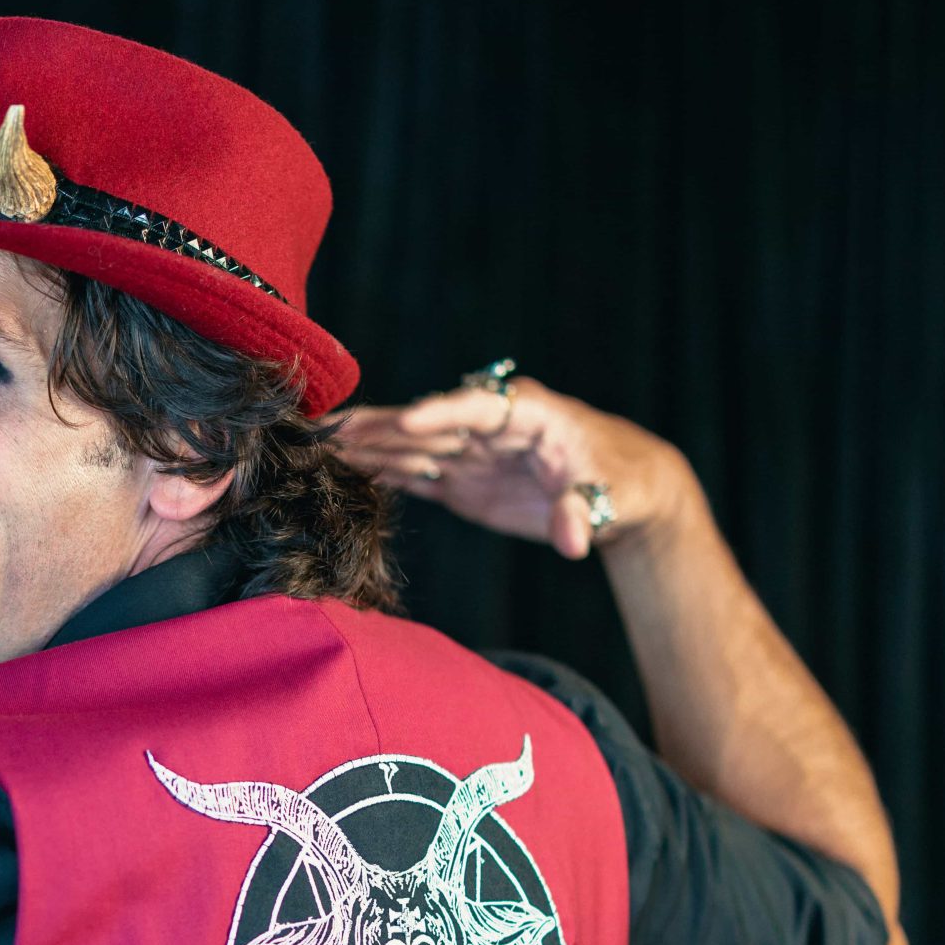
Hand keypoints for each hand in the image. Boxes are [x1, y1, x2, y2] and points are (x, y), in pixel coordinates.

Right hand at [328, 374, 693, 559]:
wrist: (621, 492)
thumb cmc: (622, 482)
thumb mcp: (612, 496)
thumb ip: (584, 512)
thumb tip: (573, 537)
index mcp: (528, 413)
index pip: (479, 407)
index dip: (443, 414)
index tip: (408, 421)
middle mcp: (490, 426)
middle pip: (431, 424)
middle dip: (384, 427)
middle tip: (334, 429)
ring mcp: (471, 452)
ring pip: (413, 447)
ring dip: (370, 448)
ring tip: (321, 446)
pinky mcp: (460, 480)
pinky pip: (415, 473)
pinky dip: (382, 472)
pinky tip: (345, 470)